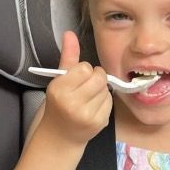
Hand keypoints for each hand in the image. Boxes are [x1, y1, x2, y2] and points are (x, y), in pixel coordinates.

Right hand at [40, 31, 111, 146]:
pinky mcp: (100, 123)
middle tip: (86, 87)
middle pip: (99, 77)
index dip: (83, 71)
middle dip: (95, 78)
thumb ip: (67, 57)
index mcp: (60, 90)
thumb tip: (69, 34)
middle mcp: (73, 103)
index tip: (77, 79)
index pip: (85, 68)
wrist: (60, 135)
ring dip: (100, 90)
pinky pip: (110, 102)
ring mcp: (88, 115)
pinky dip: (104, 101)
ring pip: (106, 89)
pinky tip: (93, 107)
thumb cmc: (59, 105)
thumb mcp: (58, 81)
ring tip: (88, 98)